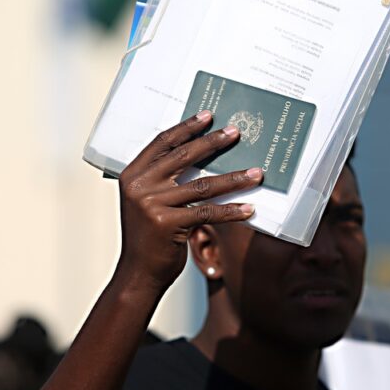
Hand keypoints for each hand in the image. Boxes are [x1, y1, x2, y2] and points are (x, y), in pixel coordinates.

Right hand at [115, 110, 262, 293]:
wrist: (138, 273)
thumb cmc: (149, 236)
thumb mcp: (148, 201)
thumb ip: (164, 179)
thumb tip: (203, 156)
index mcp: (132, 175)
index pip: (162, 142)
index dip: (186, 128)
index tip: (208, 115)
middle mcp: (139, 186)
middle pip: (183, 157)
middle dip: (213, 143)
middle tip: (236, 133)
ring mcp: (152, 204)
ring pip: (202, 185)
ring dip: (233, 178)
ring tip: (256, 173)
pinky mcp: (167, 224)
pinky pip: (207, 212)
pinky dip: (231, 211)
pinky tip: (249, 208)